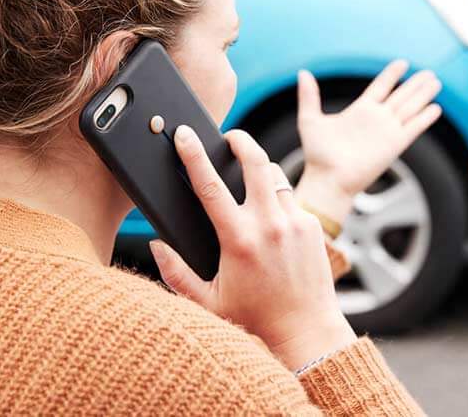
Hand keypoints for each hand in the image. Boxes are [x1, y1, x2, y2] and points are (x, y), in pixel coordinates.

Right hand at [150, 124, 355, 370]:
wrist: (306, 332)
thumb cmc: (254, 319)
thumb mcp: (206, 301)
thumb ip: (175, 272)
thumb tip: (155, 244)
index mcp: (238, 240)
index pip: (210, 185)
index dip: (194, 154)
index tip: (185, 134)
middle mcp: (269, 225)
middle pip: (254, 160)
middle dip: (240, 139)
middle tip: (229, 136)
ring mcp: (295, 222)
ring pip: (275, 175)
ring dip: (260, 169)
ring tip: (248, 176)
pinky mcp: (312, 226)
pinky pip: (291, 198)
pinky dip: (277, 198)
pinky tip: (269, 215)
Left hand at [295, 60, 441, 225]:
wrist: (328, 180)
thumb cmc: (317, 155)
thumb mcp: (310, 120)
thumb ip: (309, 96)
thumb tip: (303, 72)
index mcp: (359, 111)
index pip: (380, 87)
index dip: (392, 75)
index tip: (402, 63)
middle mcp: (376, 119)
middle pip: (400, 96)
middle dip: (415, 84)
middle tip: (429, 72)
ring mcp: (387, 131)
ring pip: (410, 107)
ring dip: (423, 95)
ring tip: (435, 82)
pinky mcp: (394, 145)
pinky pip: (413, 128)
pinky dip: (424, 118)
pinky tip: (436, 108)